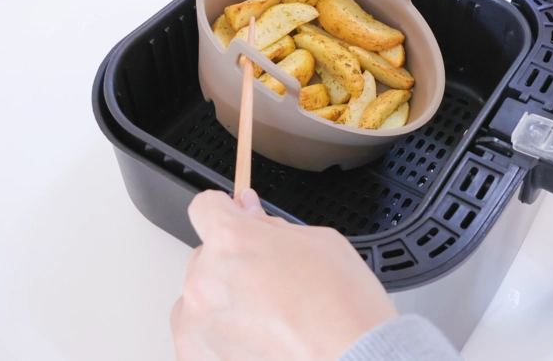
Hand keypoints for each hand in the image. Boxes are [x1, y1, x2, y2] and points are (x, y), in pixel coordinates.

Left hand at [170, 189, 396, 360]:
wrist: (354, 360)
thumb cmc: (343, 309)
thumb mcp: (318, 242)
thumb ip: (271, 225)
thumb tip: (250, 213)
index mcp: (233, 240)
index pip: (205, 207)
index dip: (224, 210)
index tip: (235, 218)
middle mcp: (206, 279)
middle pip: (206, 255)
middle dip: (233, 260)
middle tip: (270, 278)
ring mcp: (198, 323)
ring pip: (200, 297)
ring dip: (225, 299)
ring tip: (267, 315)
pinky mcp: (198, 355)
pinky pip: (199, 333)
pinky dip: (221, 335)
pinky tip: (258, 338)